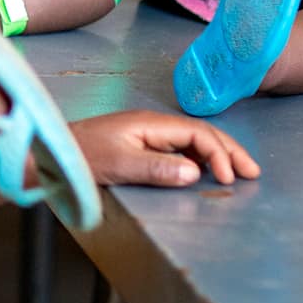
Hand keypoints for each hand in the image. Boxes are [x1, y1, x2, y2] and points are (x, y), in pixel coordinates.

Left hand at [72, 110, 258, 187]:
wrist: (50, 153)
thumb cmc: (81, 157)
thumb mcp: (120, 164)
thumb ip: (158, 168)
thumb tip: (196, 173)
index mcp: (151, 124)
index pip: (197, 134)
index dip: (218, 154)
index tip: (229, 178)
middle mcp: (153, 126)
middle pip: (201, 134)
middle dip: (229, 151)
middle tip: (252, 172)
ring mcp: (147, 136)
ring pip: (192, 142)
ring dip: (217, 156)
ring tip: (238, 173)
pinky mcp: (140, 147)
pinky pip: (179, 151)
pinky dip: (199, 161)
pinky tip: (206, 174)